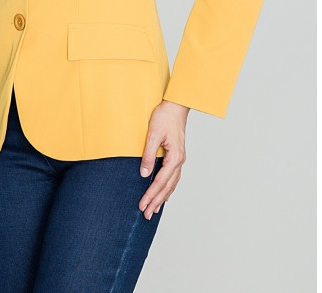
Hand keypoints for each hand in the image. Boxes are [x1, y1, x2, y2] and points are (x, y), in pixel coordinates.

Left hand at [138, 99, 188, 219]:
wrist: (176, 105)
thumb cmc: (164, 117)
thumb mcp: (153, 134)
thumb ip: (149, 155)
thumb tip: (144, 174)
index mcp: (175, 157)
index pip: (160, 181)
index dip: (150, 195)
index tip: (142, 205)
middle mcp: (179, 161)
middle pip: (167, 187)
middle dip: (156, 201)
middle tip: (146, 215)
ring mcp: (180, 159)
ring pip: (172, 184)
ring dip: (162, 197)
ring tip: (154, 210)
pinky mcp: (177, 155)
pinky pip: (173, 177)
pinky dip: (168, 187)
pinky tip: (164, 193)